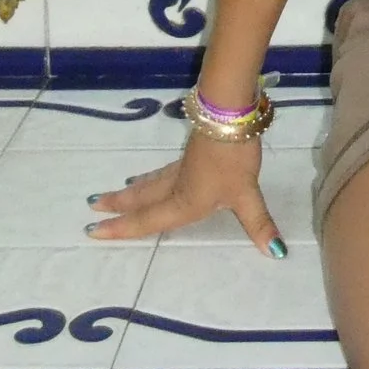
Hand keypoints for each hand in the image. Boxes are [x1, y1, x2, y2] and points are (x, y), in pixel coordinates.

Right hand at [86, 132, 286, 258]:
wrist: (229, 115)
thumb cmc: (233, 158)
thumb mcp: (247, 194)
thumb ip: (259, 224)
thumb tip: (276, 253)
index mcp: (185, 201)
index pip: (148, 219)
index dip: (123, 228)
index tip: (95, 230)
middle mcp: (178, 186)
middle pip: (142, 198)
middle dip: (118, 206)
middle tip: (92, 208)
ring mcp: (182, 166)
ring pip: (150, 183)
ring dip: (131, 191)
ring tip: (114, 193)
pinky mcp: (190, 152)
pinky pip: (163, 172)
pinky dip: (150, 178)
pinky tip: (152, 175)